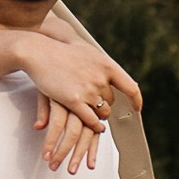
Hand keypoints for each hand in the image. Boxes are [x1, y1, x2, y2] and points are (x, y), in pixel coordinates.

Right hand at [20, 36, 134, 172]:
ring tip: (94, 119)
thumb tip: (112, 76)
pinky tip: (94, 127)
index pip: (130, 87)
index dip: (136, 100)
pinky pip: (91, 120)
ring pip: (102, 112)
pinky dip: (94, 125)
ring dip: (99, 116)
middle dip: (105, 106)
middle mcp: (100, 79)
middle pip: (111, 102)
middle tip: (97, 108)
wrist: (41, 52)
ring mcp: (88, 91)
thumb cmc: (63, 51)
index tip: (137, 108)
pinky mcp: (74, 101)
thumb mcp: (89, 53)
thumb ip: (102, 66)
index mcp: (107, 65)